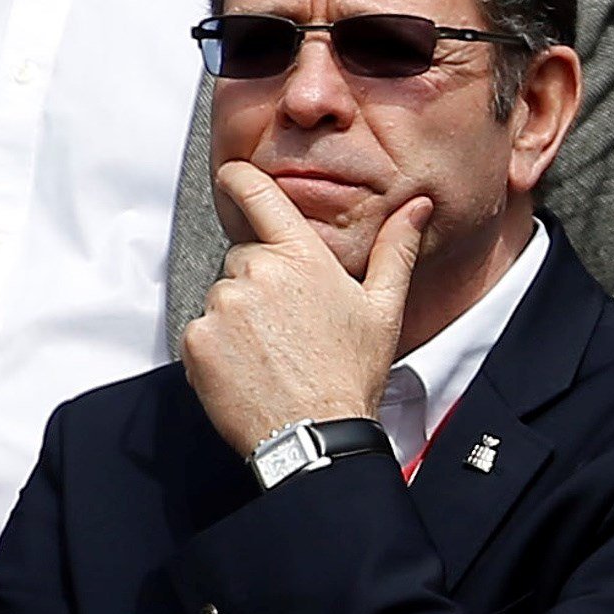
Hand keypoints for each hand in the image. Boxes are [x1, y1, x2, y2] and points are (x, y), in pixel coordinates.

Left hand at [183, 163, 430, 458]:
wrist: (316, 434)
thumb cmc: (351, 373)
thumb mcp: (383, 309)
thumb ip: (396, 250)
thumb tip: (416, 208)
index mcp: (301, 257)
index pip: (254, 191)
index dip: (238, 180)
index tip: (234, 181)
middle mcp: (256, 272)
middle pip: (243, 257)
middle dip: (260, 282)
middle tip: (290, 325)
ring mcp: (222, 305)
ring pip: (222, 295)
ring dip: (239, 317)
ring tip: (273, 352)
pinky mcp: (197, 338)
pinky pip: (202, 330)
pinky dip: (219, 347)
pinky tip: (250, 368)